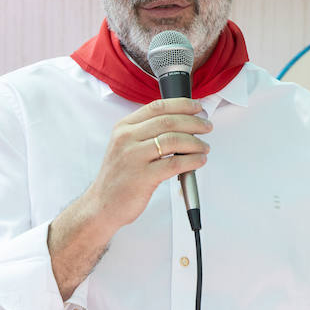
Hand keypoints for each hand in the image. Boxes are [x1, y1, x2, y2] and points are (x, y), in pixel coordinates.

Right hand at [83, 99, 210, 229]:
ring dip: (195, 142)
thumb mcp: (125, 146)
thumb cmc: (119, 177)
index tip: (197, 107)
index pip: (157, 107)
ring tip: (204, 147)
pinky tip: (199, 161)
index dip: (182, 105)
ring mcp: (134, 157)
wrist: (102, 204)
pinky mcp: (143, 177)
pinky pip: (174, 163)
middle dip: (194, 122)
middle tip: (206, 127)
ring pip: (174, 140)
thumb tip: (179, 124)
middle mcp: (127, 139)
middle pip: (168, 121)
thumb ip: (146, 133)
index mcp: (123, 128)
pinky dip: (192, 160)